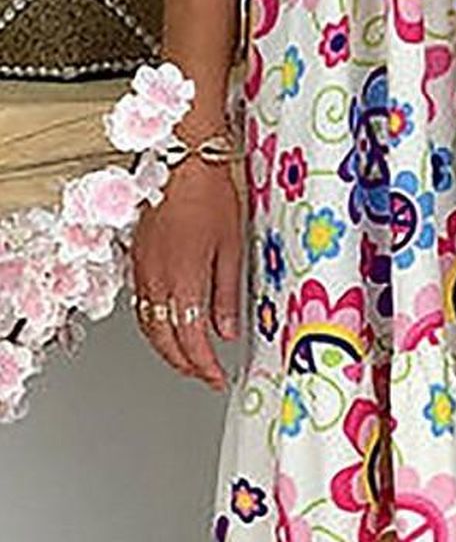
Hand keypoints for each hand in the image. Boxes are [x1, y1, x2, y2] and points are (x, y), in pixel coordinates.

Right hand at [131, 156, 242, 389]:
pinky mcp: (137, 261)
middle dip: (185, 364)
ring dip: (167, 350)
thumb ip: (226, 294)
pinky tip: (166, 326)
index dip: (204, 367)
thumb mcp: (231, 248)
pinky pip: (140, 307)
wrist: (181, 163)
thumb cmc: (209, 196)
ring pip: (148, 328)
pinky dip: (153, 327)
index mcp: (183, 282)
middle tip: (204, 373)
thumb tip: (227, 329)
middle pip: (164, 342)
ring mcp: (143, 272)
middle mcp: (157, 282)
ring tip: (188, 357)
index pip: (191, 342)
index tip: (217, 377)